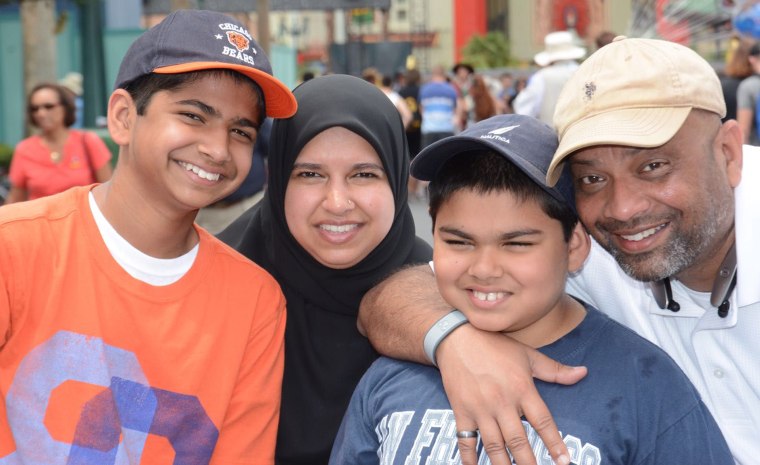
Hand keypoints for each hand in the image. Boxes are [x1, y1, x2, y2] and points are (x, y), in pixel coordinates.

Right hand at [437, 326, 586, 464]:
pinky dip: (469, 459)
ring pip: (494, 445)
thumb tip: (583, 373)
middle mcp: (502, 401)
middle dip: (529, 463)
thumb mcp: (527, 355)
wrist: (456, 337)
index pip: (543, 421)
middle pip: (518, 440)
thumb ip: (555, 369)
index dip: (554, 443)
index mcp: (522, 388)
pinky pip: (465, 441)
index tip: (564, 461)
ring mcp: (480, 409)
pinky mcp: (461, 411)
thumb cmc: (495, 346)